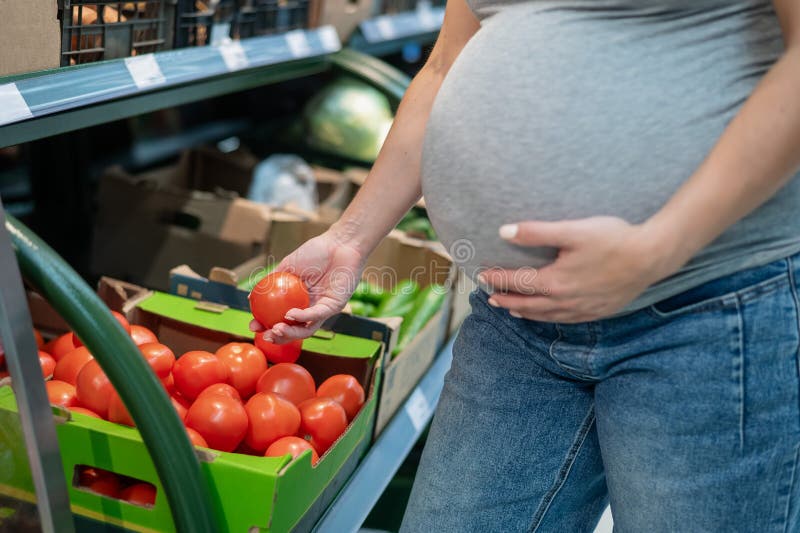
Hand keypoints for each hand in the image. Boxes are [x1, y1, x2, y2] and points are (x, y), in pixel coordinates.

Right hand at [249, 230, 364, 341]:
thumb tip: (251, 296)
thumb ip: (270, 282)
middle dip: (279, 337)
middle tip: (265, 335)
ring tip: (276, 330)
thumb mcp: (287, 267)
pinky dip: (303, 316)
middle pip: (295, 330)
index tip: (254, 326)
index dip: (268, 326)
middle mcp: (311, 308)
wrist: (339, 243)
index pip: (282, 320)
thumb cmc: (315, 252)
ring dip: (291, 333)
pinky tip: (290, 314)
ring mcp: (323, 309)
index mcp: (299, 302)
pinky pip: (317, 315)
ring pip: (307, 329)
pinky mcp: (335, 306)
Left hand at [480, 217, 675, 322]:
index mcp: (555, 281)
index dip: (497, 278)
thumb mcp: (572, 230)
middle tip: (489, 296)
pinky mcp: (597, 311)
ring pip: (544, 315)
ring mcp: (582, 308)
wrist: (652, 257)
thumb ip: (536, 232)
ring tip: (510, 309)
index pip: (518, 282)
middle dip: (506, 298)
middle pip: (527, 303)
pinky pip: (565, 319)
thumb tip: (504, 232)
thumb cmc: (613, 239)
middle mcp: (565, 300)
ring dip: (524, 311)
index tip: (481, 275)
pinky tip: (546, 315)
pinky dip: (547, 318)